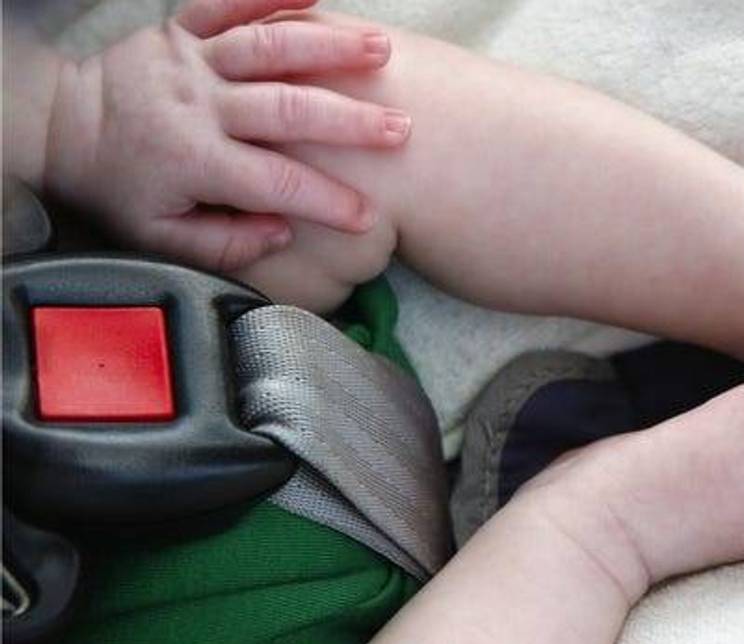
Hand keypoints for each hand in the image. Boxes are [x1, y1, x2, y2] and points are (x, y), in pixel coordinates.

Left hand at [43, 0, 409, 269]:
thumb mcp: (161, 238)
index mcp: (195, 160)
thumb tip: (282, 232)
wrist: (66, 126)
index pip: (275, 184)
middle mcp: (199, 104)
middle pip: (286, 109)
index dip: (327, 201)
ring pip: (268, 48)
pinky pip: (227, 3)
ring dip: (329, 47)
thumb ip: (224, 244)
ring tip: (382, 50)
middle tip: (401, 130)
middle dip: (349, 120)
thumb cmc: (123, 187)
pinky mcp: (182, 28)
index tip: (370, 216)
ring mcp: (193, 60)